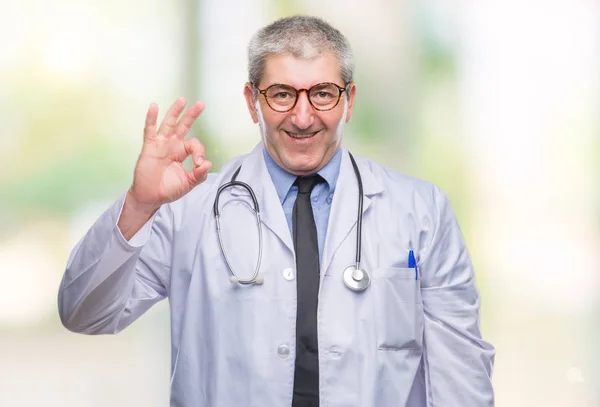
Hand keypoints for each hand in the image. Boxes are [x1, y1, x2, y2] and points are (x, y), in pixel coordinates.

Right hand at [128, 97, 212, 212]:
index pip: (194, 144)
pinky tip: (154, 106)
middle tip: (201, 104)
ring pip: (169, 124)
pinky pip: (150, 130)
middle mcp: (172, 145)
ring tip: (182, 100)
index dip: (199, 152)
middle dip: (191, 115)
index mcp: (182, 153)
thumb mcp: (188, 183)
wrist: (150, 197)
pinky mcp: (149, 147)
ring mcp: (160, 145)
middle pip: (183, 126)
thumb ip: (199, 175)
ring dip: (175, 112)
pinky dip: (151, 118)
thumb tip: (207, 164)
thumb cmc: (168, 189)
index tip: (198, 164)